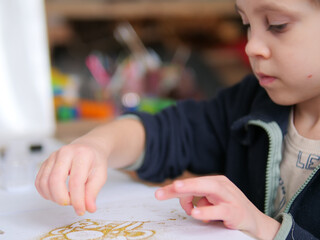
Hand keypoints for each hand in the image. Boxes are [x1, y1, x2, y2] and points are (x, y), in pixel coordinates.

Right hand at [35, 139, 108, 215]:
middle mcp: (65, 153)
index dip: (77, 200)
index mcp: (82, 155)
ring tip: (66, 198)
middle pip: (55, 181)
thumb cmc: (94, 161)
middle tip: (71, 204)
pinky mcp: (45, 162)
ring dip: (53, 197)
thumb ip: (93, 192)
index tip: (81, 210)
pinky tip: (56, 195)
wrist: (88, 148)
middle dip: (61, 199)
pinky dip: (45, 193)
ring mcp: (53, 157)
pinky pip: (39, 181)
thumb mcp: (100, 176)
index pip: (76, 181)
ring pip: (44, 182)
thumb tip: (89, 208)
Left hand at [155, 175, 279, 239]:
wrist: (256, 224)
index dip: (175, 189)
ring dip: (191, 189)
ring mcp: (230, 197)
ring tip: (176, 189)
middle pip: (198, 183)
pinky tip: (196, 212)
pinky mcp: (236, 212)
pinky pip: (220, 210)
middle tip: (160, 191)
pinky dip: (207, 211)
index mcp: (215, 182)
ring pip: (210, 189)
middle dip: (180, 186)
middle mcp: (222, 186)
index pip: (192, 184)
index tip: (159, 194)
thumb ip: (199, 202)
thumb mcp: (212, 205)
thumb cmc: (230, 212)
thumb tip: (187, 205)